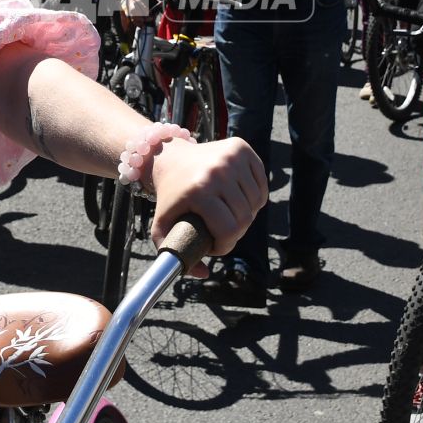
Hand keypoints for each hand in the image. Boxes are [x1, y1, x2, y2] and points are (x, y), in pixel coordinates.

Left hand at [147, 135, 268, 269]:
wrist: (169, 157)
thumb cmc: (169, 197)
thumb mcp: (161, 227)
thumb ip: (173, 254)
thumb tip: (204, 273)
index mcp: (199, 189)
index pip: (228, 230)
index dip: (224, 246)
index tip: (214, 245)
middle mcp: (218, 170)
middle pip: (244, 218)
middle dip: (234, 233)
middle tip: (221, 232)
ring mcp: (232, 156)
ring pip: (255, 203)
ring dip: (246, 216)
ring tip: (229, 216)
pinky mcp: (242, 148)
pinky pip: (261, 185)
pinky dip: (254, 198)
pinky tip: (239, 200)